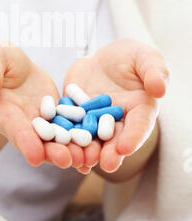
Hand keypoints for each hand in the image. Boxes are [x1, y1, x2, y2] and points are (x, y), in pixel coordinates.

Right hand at [0, 42, 87, 170]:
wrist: (9, 65)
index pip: (12, 127)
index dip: (24, 141)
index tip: (35, 156)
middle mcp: (19, 122)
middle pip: (37, 140)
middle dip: (52, 152)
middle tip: (69, 161)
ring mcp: (38, 121)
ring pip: (55, 138)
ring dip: (71, 149)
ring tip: (89, 158)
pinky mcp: (54, 115)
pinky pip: (68, 128)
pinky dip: (80, 139)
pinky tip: (96, 150)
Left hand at [64, 39, 168, 174]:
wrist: (103, 57)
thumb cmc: (131, 56)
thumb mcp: (145, 58)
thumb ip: (154, 71)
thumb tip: (160, 89)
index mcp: (140, 110)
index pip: (140, 126)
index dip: (134, 137)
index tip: (125, 148)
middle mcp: (119, 121)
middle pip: (116, 140)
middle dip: (111, 153)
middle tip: (106, 164)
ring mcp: (96, 121)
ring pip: (92, 139)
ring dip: (87, 152)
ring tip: (81, 161)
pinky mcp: (77, 116)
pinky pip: (71, 128)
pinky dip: (67, 139)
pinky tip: (60, 148)